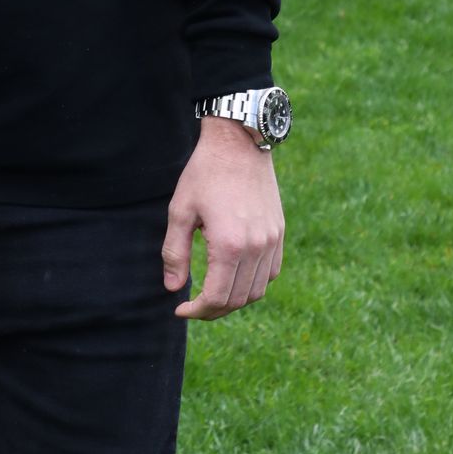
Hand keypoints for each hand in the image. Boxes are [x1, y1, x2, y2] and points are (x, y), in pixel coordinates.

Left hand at [161, 116, 283, 319]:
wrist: (239, 141)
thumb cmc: (204, 172)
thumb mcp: (180, 210)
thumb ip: (175, 252)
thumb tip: (174, 289)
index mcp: (229, 245)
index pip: (216, 298)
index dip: (197, 311)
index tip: (180, 309)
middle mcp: (256, 248)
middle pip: (237, 300)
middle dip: (212, 310)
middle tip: (193, 305)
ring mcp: (271, 241)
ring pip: (257, 291)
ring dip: (234, 299)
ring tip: (212, 292)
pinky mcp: (279, 233)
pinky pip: (271, 273)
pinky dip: (253, 283)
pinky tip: (234, 275)